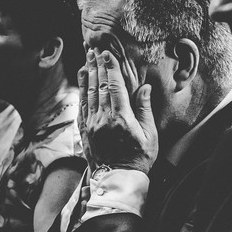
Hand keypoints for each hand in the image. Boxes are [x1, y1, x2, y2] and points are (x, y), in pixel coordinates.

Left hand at [80, 49, 157, 174]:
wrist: (118, 181)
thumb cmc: (139, 159)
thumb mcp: (149, 136)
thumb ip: (145, 110)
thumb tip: (144, 88)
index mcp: (121, 119)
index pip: (114, 86)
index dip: (110, 68)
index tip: (107, 54)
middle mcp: (103, 120)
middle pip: (99, 87)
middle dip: (97, 66)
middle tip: (94, 50)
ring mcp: (92, 126)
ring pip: (88, 95)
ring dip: (88, 76)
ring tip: (87, 60)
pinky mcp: (86, 132)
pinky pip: (82, 108)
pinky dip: (81, 92)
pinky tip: (82, 82)